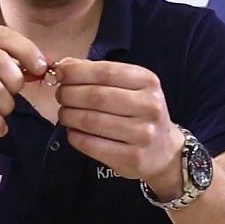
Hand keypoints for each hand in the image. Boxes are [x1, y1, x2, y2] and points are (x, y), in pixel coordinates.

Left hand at [53, 58, 185, 196]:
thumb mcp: (129, 87)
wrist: (164, 151)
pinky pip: (92, 144)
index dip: (76, 72)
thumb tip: (64, 65)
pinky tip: (73, 131)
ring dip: (68, 115)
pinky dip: (75, 136)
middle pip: (96, 96)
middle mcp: (149, 106)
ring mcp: (143, 134)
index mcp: (148, 82)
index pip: (106, 72)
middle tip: (60, 96)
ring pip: (91, 121)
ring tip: (64, 114)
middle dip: (69, 94)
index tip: (60, 73)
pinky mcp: (132, 158)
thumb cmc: (140, 113)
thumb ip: (98, 73)